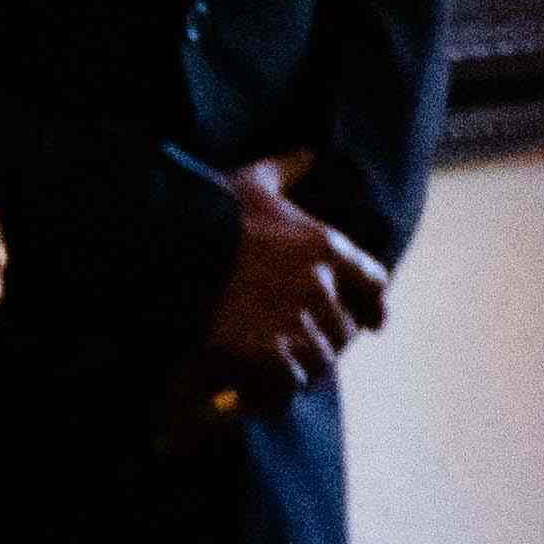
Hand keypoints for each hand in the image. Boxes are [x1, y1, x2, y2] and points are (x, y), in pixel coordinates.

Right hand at [191, 157, 388, 406]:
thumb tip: (307, 151)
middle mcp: (319, 286)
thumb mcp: (252, 182)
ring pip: (319, 360)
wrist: (170, 250)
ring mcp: (295, 320)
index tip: (372, 322)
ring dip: (302, 368)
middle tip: (305, 349)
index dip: (371, 305)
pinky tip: (262, 393)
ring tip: (281, 371)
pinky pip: (289, 384)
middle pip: (344, 330)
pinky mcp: (267, 352)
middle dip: (327, 340)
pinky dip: (277, 393)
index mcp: (326, 247)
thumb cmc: (210, 213)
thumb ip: (285, 167)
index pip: (373, 284)